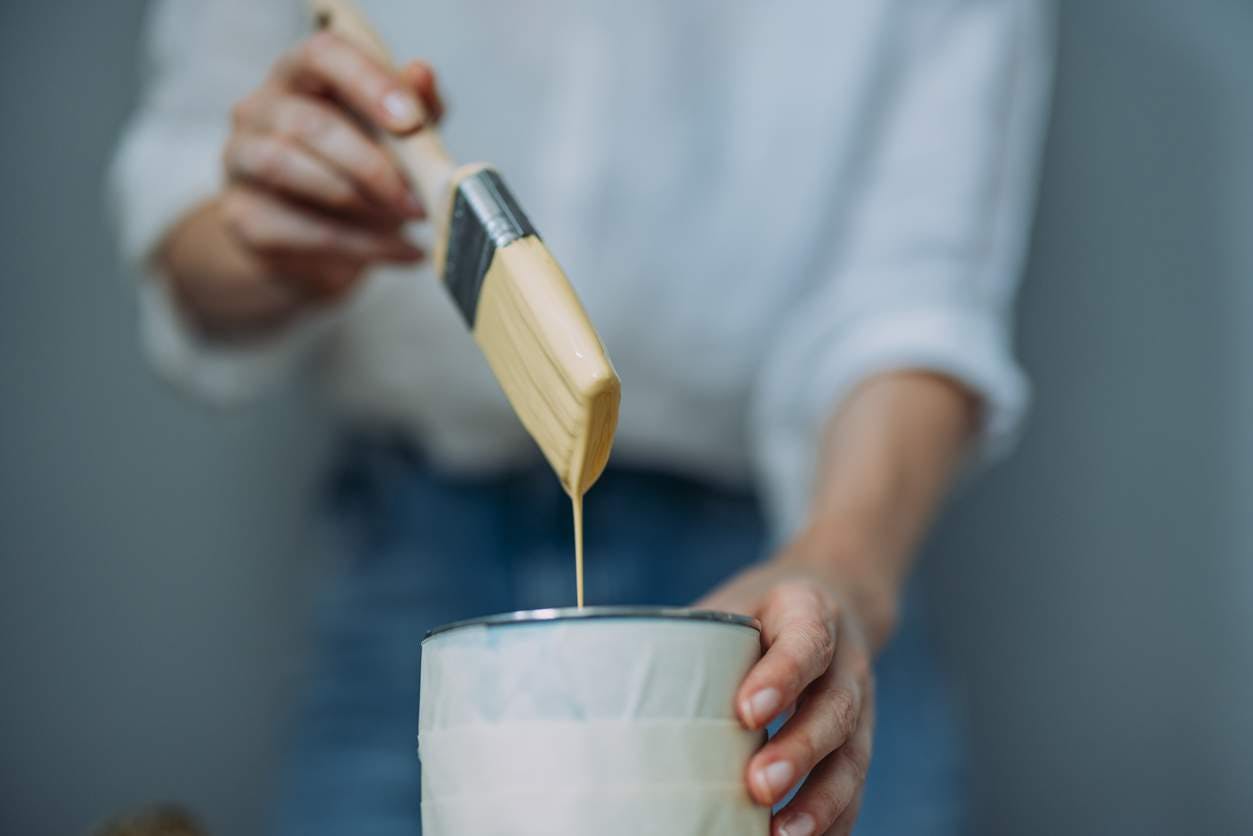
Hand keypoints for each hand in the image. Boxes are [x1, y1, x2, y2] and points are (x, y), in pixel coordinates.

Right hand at [161, 32, 444, 334]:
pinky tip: (404, 251)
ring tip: (408, 222)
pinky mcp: (244, 218)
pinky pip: (304, 231)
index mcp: (301, 76)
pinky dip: (365, 246)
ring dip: (360, 202)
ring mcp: (241, 162)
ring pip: (288, 170)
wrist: (312, 243)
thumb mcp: (397, 138)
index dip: (367, 83)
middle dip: (372, 165)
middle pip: (307, 124)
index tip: (411, 121)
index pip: (322, 55)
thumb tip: (422, 75)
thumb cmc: (357, 172)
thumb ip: (416, 108)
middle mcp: (259, 109)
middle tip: (418, 198)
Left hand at [698, 552, 892, 835]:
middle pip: (835, 708)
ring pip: (852, 756)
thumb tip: (617, 687)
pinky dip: (832, 821)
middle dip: (800, 750)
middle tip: (759, 785)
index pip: (806, 640)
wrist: (828, 604)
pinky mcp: (858, 744)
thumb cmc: (756, 616)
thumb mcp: (731, 607)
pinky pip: (855, 788)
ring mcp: (860, 707)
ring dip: (820, 801)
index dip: (782, 676)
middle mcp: (845, 661)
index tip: (746, 712)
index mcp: (809, 610)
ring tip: (781, 834)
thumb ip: (694, 640)